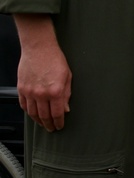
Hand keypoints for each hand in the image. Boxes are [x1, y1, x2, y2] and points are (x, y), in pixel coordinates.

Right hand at [14, 14, 71, 131]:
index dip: (59, 122)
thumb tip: (66, 109)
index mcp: (55, 91)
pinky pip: (24, 105)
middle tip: (52, 128)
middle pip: (44, 116)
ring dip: (38, 121)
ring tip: (43, 124)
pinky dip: (28, 112)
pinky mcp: (21, 89)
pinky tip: (33, 114)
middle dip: (49, 124)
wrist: (39, 48)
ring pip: (33, 113)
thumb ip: (67, 94)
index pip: (57, 113)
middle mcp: (41, 94)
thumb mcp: (68, 76)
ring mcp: (30, 92)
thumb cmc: (55, 59)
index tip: (60, 126)